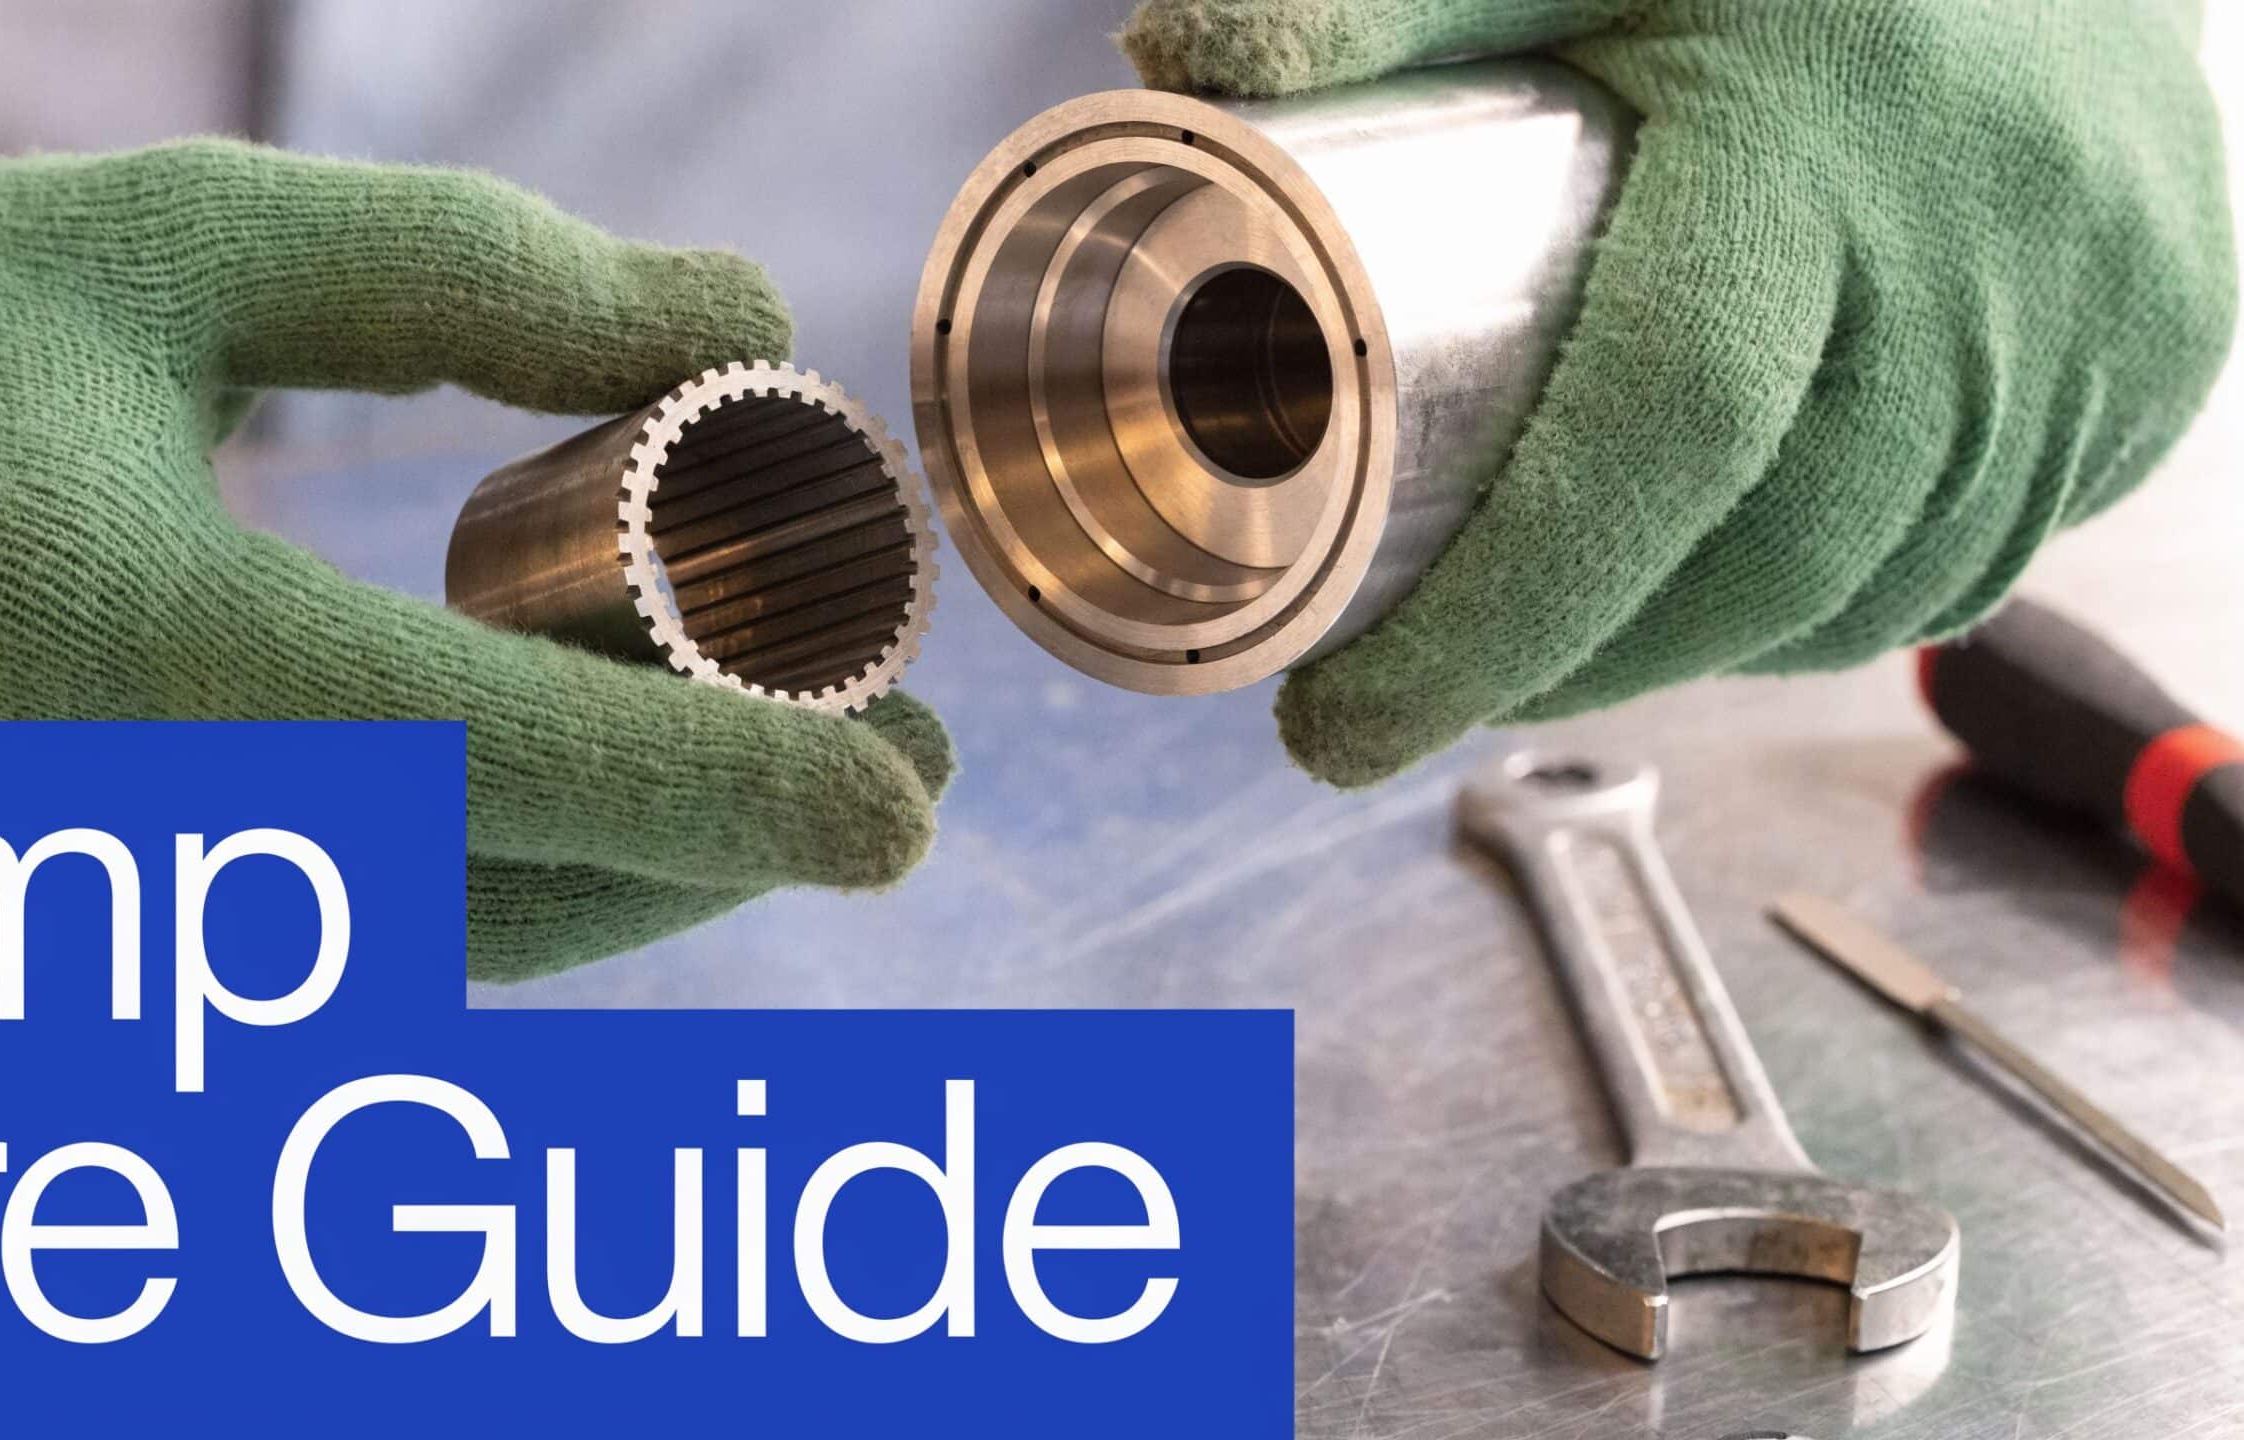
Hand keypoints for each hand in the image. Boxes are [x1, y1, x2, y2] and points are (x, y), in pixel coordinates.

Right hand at [0, 122, 953, 978]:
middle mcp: (110, 838)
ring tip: (791, 795)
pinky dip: (509, 907)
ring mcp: (91, 930)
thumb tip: (739, 313)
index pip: (480, 755)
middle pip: (499, 900)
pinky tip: (610, 827)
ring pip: (438, 967)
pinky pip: (350, 973)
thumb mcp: (187, 241)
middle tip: (899, 784)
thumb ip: (470, 273)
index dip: (719, 796)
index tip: (900, 802)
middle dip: (723, 860)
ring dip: (634, 895)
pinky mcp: (89, 960)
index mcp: (123, 645)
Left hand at [1119, 0, 2235, 784]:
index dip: (1494, 620)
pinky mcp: (2156, 349)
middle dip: (1574, 662)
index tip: (1339, 728)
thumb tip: (1175, 64)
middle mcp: (1977, 255)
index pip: (1649, 445)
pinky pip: (1990, 548)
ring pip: (1876, 587)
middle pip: (1759, 559)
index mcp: (1811, 148)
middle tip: (1425, 681)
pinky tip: (1743, 594)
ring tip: (1562, 642)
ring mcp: (2098, 317)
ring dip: (1703, 652)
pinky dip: (1848, 603)